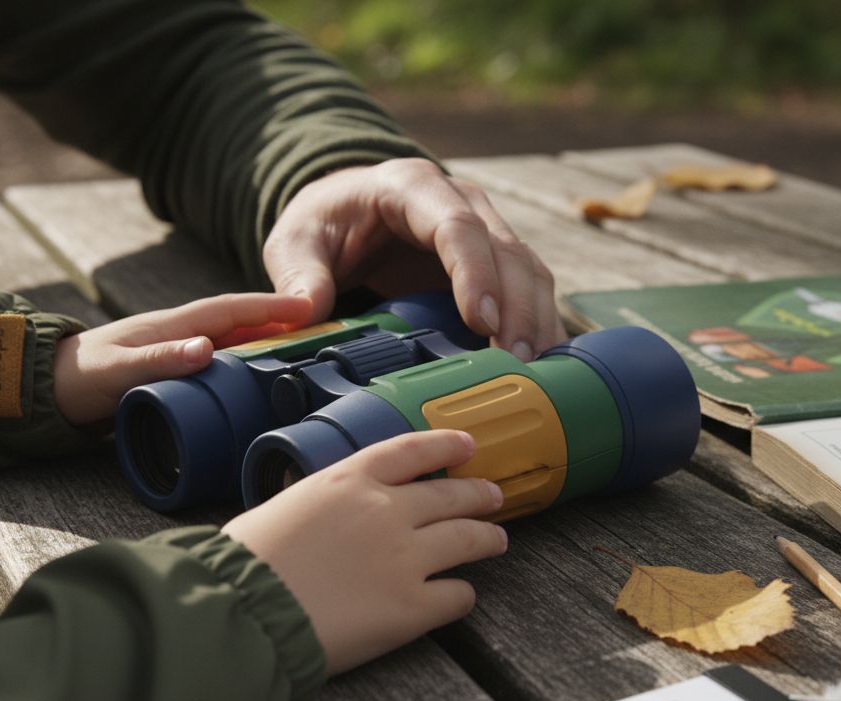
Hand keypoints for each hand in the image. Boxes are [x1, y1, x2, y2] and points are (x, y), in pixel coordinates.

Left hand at [52, 293, 311, 425]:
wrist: (45, 387)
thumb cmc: (79, 378)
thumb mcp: (118, 372)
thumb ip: (160, 360)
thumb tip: (207, 348)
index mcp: (174, 325)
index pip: (233, 309)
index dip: (271, 308)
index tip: (310, 306)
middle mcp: (182, 332)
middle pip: (242, 321)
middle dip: (282, 320)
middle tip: (326, 326)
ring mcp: (179, 349)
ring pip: (235, 339)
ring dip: (270, 340)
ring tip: (307, 349)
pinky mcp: (176, 368)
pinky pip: (223, 359)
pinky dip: (248, 359)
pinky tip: (262, 373)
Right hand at [222, 430, 507, 674]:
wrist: (246, 612)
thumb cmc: (246, 563)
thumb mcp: (282, 506)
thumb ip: (320, 503)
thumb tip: (326, 514)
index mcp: (349, 480)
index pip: (412, 450)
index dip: (446, 443)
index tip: (467, 444)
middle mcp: (386, 511)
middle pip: (451, 494)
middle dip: (478, 494)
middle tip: (492, 496)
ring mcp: (405, 557)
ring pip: (468, 539)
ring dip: (487, 538)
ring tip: (496, 540)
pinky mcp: (412, 607)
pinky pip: (457, 596)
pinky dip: (463, 595)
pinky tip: (460, 597)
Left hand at [263, 158, 564, 359]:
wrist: (346, 210)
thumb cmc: (325, 224)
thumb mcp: (296, 242)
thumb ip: (300, 274)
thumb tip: (305, 312)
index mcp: (412, 187)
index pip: (457, 226)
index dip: (475, 273)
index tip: (484, 322)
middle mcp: (462, 200)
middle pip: (506, 250)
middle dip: (518, 308)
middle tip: (517, 362)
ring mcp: (487, 227)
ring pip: (529, 269)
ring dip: (536, 321)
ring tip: (537, 374)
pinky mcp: (496, 260)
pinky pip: (530, 288)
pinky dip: (538, 325)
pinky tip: (543, 365)